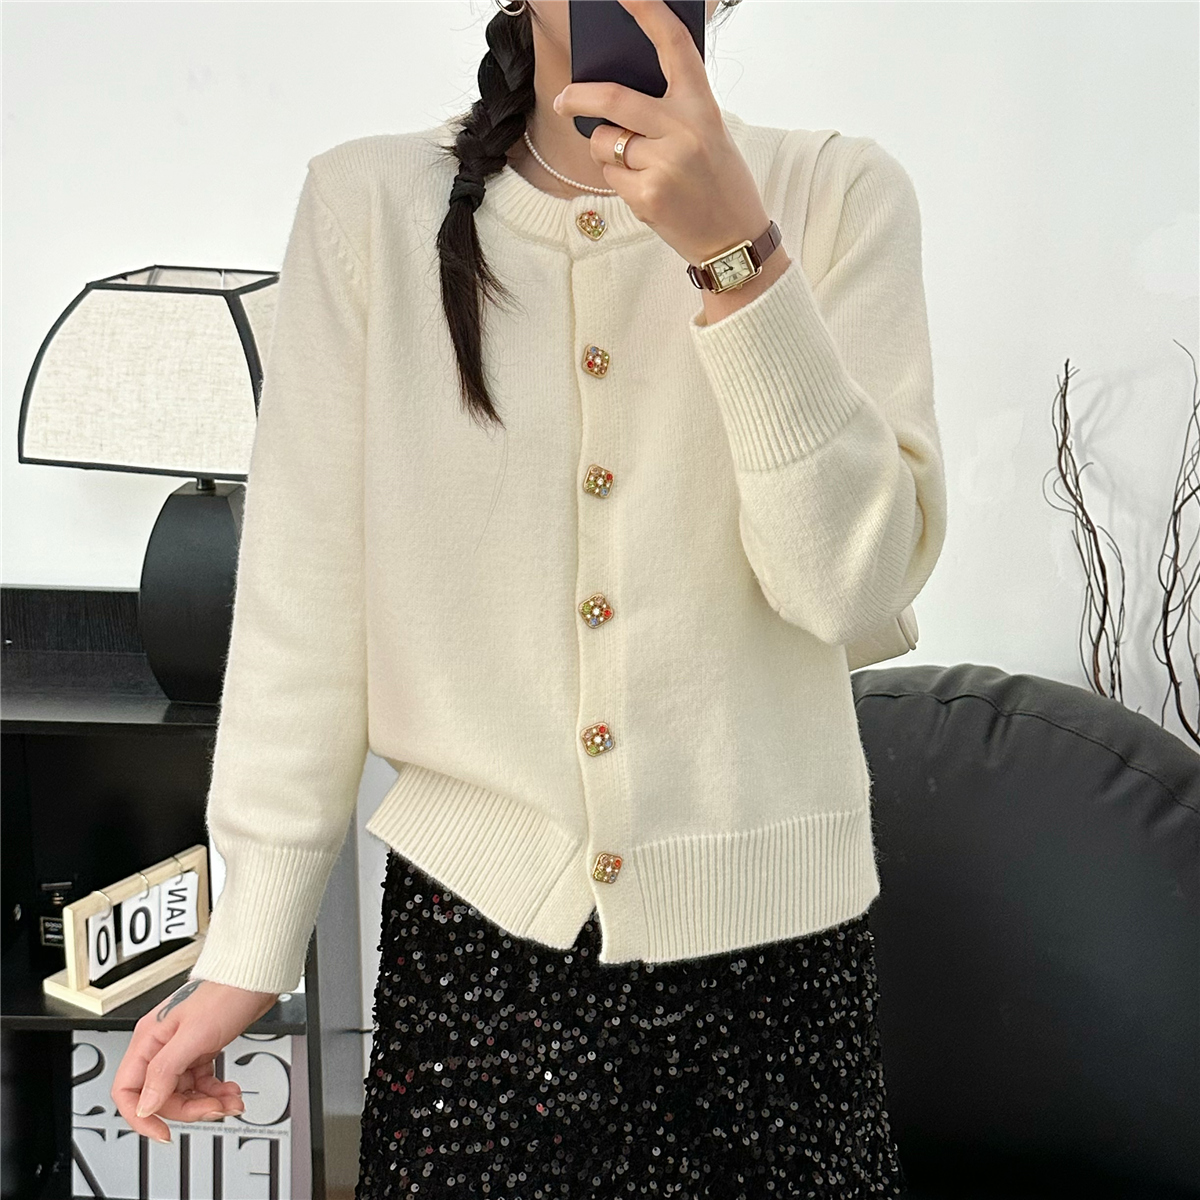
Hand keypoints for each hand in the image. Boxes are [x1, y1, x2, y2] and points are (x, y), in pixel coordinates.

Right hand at [111, 978, 278, 1142]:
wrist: (254, 978)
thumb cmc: (225, 992)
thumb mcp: (194, 1035)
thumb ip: (165, 1071)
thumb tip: (144, 1106)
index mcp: (148, 1040)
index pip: (128, 1091)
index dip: (141, 1116)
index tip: (163, 1132)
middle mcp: (161, 1046)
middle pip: (161, 1096)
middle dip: (189, 1108)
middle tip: (214, 1108)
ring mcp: (182, 1049)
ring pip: (184, 1092)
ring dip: (208, 1102)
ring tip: (230, 1101)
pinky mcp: (201, 1050)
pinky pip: (201, 1082)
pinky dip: (216, 1091)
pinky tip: (230, 1091)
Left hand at [551, 0, 777, 269]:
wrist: (734, 241)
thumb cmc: (719, 182)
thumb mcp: (708, 134)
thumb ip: (670, 111)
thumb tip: (616, 95)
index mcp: (702, 106)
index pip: (673, 46)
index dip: (648, 11)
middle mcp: (683, 130)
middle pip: (612, 98)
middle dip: (578, 97)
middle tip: (563, 100)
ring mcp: (664, 165)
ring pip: (606, 142)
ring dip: (608, 151)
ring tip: (640, 168)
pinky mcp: (646, 196)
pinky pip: (610, 175)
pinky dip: (619, 180)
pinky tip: (646, 192)